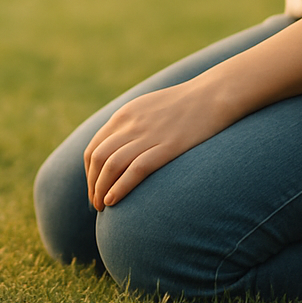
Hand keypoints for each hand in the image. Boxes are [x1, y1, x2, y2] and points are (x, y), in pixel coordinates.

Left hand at [83, 79, 230, 210]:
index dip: (90, 172)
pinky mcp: (167, 147)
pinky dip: (120, 187)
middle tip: (96, 204)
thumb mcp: (147, 108)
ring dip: (102, 189)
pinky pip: (135, 170)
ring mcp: (148, 136)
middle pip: (98, 158)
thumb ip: (131, 126)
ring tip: (103, 207)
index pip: (94, 147)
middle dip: (93, 184)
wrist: (211, 95)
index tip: (94, 188)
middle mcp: (130, 125)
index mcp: (123, 116)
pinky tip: (114, 201)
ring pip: (111, 165)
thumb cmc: (182, 105)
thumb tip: (121, 148)